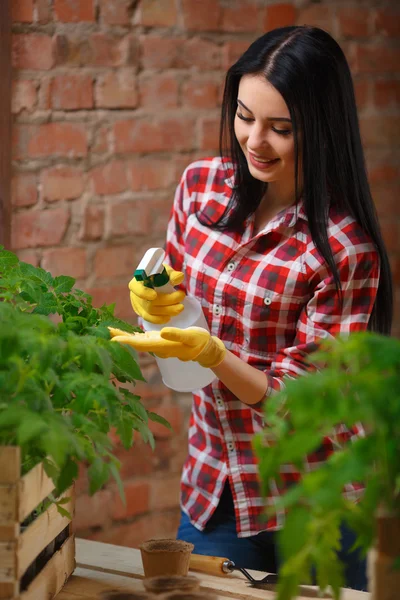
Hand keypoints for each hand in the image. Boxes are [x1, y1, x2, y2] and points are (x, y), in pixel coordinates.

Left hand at [109, 326, 225, 368]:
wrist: (204, 349)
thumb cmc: (199, 341)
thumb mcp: (191, 336)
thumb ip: (177, 335)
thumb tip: (162, 333)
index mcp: (163, 346)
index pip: (141, 345)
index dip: (127, 342)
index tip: (114, 339)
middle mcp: (157, 347)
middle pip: (135, 344)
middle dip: (121, 338)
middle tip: (106, 331)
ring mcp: (157, 345)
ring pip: (137, 342)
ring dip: (124, 337)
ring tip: (111, 331)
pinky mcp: (159, 341)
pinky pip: (142, 340)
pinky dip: (132, 337)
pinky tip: (125, 334)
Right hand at [128, 264, 185, 324]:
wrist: (155, 282)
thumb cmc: (159, 275)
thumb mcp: (164, 271)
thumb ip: (171, 274)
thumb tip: (179, 277)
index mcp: (137, 282)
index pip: (137, 289)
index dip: (144, 293)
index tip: (154, 295)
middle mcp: (135, 295)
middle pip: (148, 302)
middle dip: (167, 301)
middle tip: (181, 296)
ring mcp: (138, 306)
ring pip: (150, 312)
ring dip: (167, 310)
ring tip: (180, 307)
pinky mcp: (143, 313)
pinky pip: (150, 319)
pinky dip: (160, 319)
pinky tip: (170, 316)